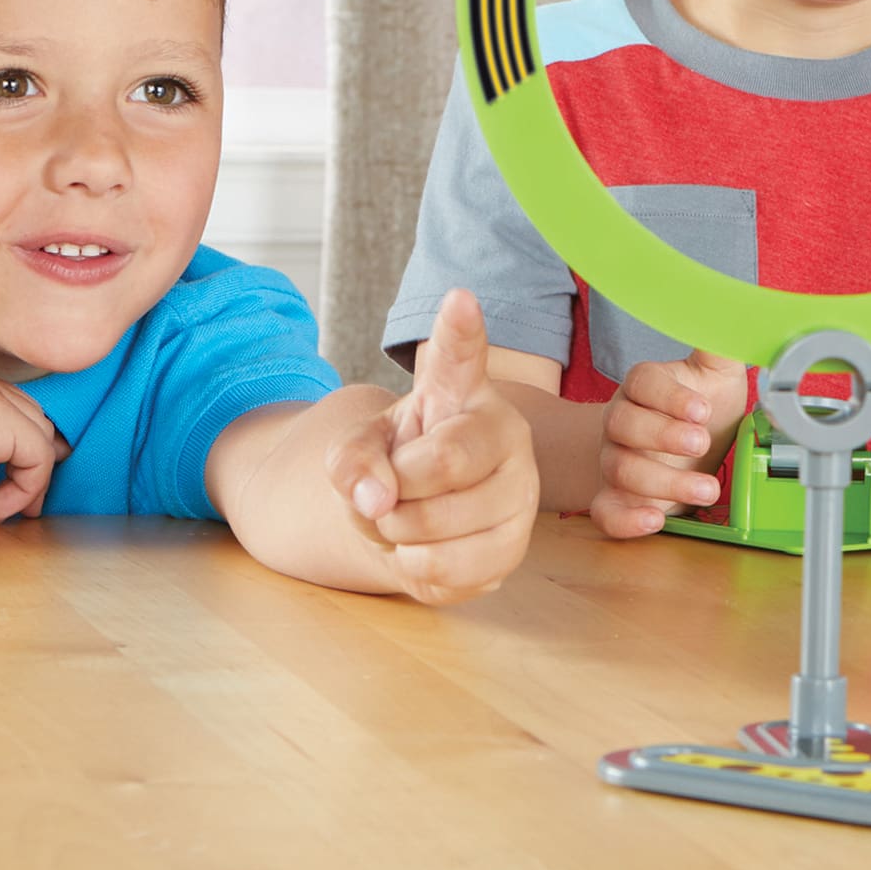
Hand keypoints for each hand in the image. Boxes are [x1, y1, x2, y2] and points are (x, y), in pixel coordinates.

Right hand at [0, 358, 65, 529]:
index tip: (12, 483)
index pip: (8, 404)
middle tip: (17, 501)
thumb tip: (29, 451)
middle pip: (30, 416)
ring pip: (40, 436)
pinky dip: (26, 488)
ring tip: (0, 507)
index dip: (18, 446)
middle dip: (31, 460)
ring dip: (30, 479)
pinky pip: (39, 456)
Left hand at [325, 287, 538, 603]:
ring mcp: (520, 495)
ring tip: (404, 519)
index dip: (461, 331)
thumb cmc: (396, 465)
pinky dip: (414, 566)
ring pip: (441, 526)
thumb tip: (377, 498)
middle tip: (390, 489)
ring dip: (397, 531)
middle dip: (394, 488)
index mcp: (468, 394)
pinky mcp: (514, 550)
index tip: (458, 300)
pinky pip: (447, 569)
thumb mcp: (359, 446)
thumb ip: (350, 459)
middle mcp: (508, 436)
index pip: (463, 358)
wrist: (416, 519)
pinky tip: (423, 548)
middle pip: (443, 464)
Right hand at [592, 347, 753, 540]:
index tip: (701, 410)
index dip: (669, 397)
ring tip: (708, 489)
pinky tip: (655, 520)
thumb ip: (721, 348)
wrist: (684, 455)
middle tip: (702, 443)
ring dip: (663, 482)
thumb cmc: (703, 412)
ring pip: (621, 469)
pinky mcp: (616, 500)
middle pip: (624, 423)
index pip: (642, 382)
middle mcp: (622, 422)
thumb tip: (735, 312)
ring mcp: (615, 461)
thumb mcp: (719, 377)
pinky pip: (605, 512)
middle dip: (664, 435)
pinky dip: (626, 520)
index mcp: (645, 387)